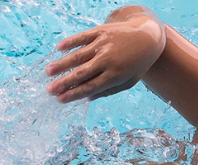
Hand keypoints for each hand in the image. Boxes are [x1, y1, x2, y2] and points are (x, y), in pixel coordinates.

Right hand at [45, 14, 164, 102]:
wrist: (148, 37)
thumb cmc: (137, 63)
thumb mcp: (128, 81)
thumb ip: (108, 91)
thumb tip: (87, 98)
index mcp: (115, 75)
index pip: (89, 87)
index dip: (73, 94)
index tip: (59, 99)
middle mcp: (107, 60)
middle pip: (81, 73)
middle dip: (64, 82)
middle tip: (49, 89)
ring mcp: (103, 44)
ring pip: (79, 55)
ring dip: (62, 63)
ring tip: (48, 71)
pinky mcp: (101, 31)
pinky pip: (83, 37)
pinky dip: (70, 42)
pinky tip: (59, 48)